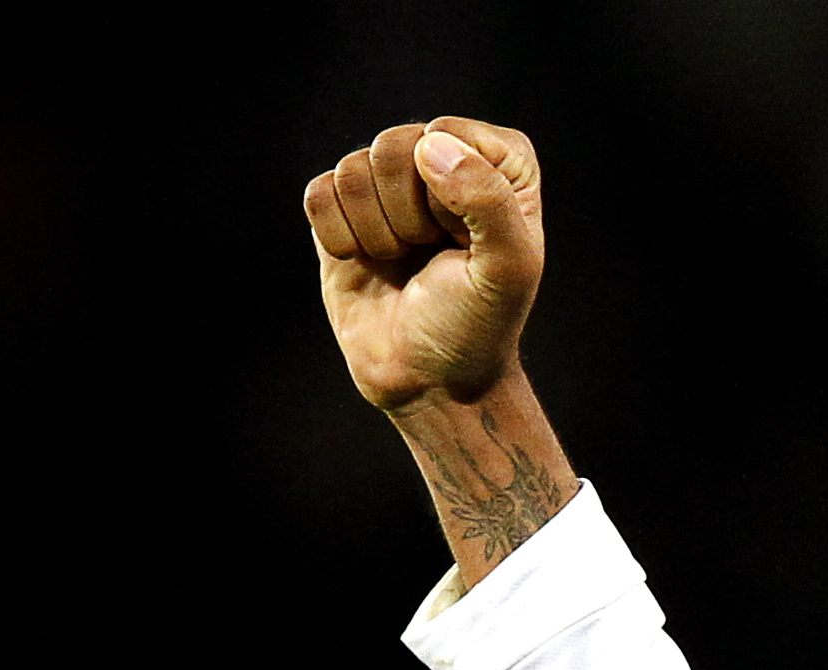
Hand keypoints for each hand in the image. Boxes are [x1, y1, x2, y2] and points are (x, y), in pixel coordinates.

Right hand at [304, 118, 545, 409]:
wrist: (428, 377)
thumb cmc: (477, 324)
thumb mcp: (508, 269)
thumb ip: (489, 200)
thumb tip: (429, 145)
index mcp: (499, 164)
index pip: (448, 134)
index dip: (449, 193)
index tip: (467, 240)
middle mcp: (443, 161)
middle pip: (394, 146)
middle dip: (409, 216)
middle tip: (432, 256)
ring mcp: (388, 183)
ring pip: (352, 170)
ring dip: (378, 233)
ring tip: (403, 262)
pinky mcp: (342, 208)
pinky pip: (319, 195)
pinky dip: (340, 239)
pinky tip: (366, 262)